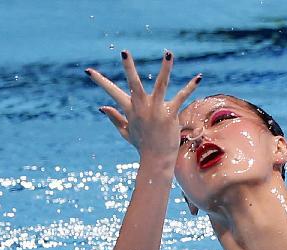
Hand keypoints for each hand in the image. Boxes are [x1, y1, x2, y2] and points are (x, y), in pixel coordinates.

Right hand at [85, 50, 199, 158]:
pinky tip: (198, 77)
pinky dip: (190, 87)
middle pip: (133, 83)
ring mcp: (156, 109)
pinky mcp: (170, 114)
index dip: (99, 81)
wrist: (156, 159)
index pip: (111, 92)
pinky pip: (181, 97)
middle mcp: (141, 107)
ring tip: (168, 53)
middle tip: (123, 52)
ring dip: (165, 68)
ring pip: (161, 84)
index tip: (87, 70)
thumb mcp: (126, 132)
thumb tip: (101, 107)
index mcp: (130, 109)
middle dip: (128, 67)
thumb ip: (114, 118)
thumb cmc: (142, 146)